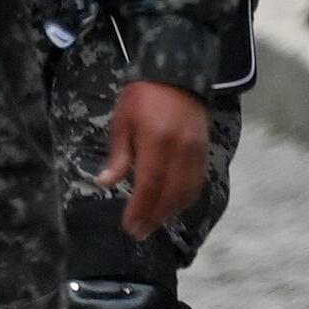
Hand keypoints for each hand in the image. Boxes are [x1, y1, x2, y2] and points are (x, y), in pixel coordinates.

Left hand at [102, 77, 210, 239]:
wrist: (176, 76)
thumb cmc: (141, 98)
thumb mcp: (122, 122)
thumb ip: (118, 156)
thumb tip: (104, 184)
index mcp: (157, 142)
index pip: (149, 185)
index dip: (140, 210)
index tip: (129, 226)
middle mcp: (181, 151)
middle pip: (170, 194)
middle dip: (154, 217)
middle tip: (140, 232)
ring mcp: (196, 153)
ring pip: (186, 192)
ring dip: (170, 212)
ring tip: (153, 224)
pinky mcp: (204, 152)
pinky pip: (197, 183)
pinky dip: (185, 199)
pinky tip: (172, 207)